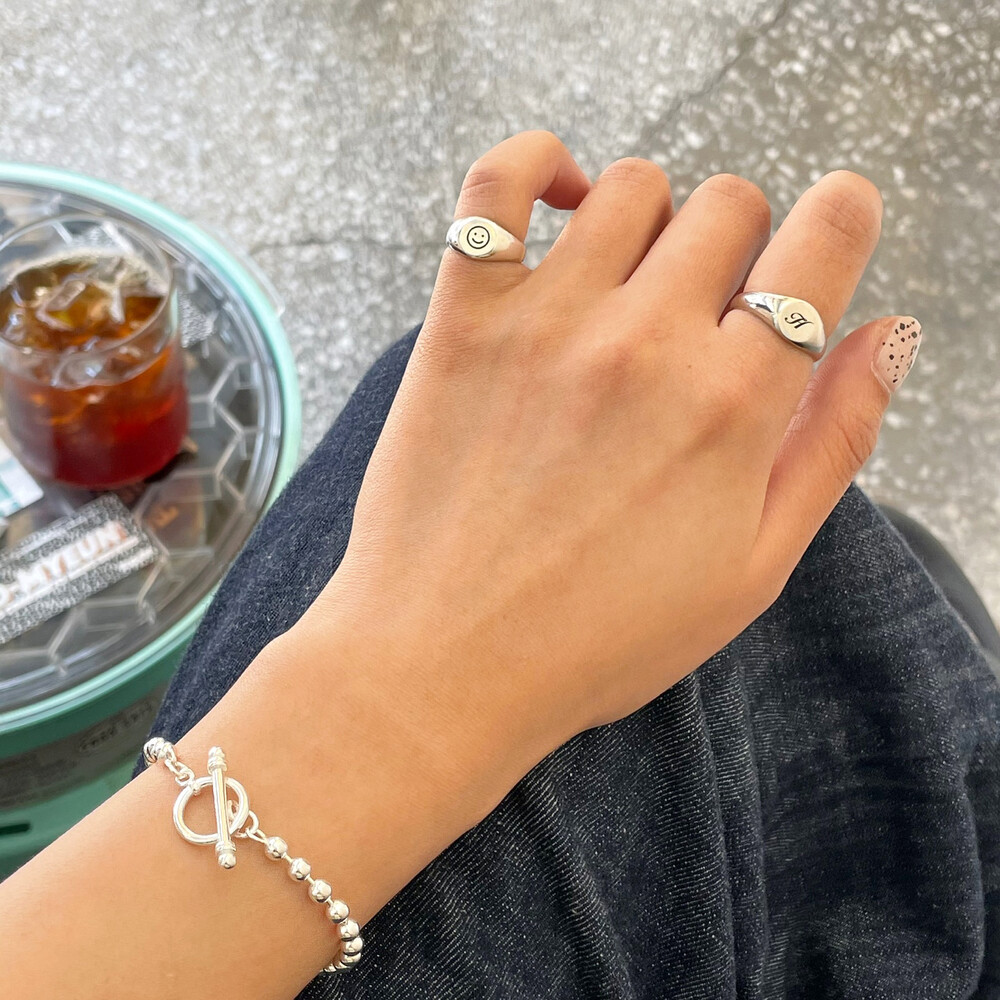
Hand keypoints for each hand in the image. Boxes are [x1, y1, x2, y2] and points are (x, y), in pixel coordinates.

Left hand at [302, 131, 913, 786]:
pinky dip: (538, 164)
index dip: (838, 224)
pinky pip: (501, 182)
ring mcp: (548, 322)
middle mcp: (647, 345)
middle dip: (735, 248)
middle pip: (729, 207)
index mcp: (732, 406)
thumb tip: (887, 335)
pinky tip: (559, 202)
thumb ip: (831, 443)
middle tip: (699, 316)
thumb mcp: (752, 567)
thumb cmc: (600, 635)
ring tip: (627, 288)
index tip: (823, 238)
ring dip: (651, 224)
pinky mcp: (464, 319)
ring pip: (635, 187)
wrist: (445, 662)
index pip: (822, 244)